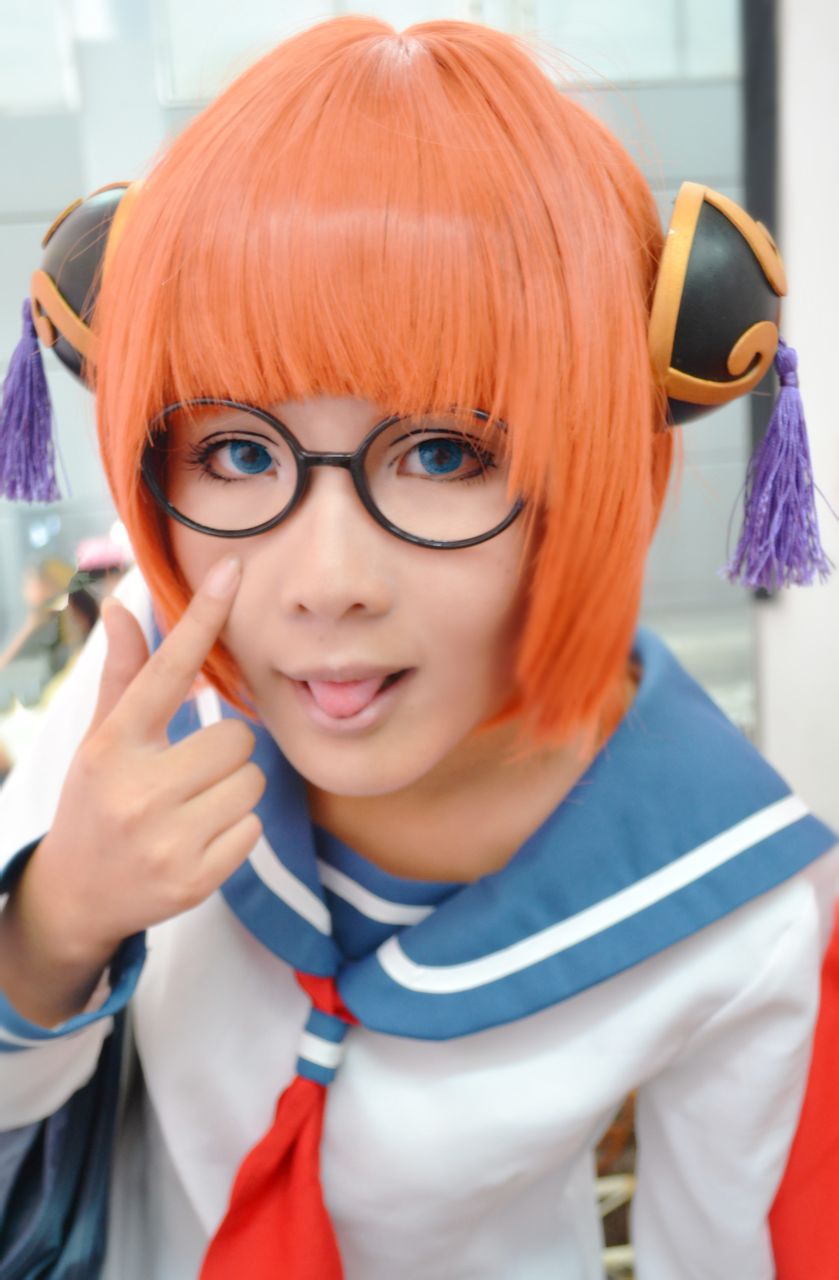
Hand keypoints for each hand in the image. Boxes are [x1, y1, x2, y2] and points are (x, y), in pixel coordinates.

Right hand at [18, 555, 265, 969]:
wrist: (77, 896)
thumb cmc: (95, 801)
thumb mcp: (100, 738)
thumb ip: (122, 675)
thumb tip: (122, 607)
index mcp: (113, 745)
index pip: (167, 669)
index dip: (202, 618)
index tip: (235, 571)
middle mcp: (136, 790)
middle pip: (237, 738)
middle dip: (225, 751)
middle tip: (191, 772)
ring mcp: (166, 840)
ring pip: (253, 782)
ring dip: (235, 790)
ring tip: (194, 807)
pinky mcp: (194, 880)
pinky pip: (254, 827)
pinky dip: (236, 830)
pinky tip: (198, 839)